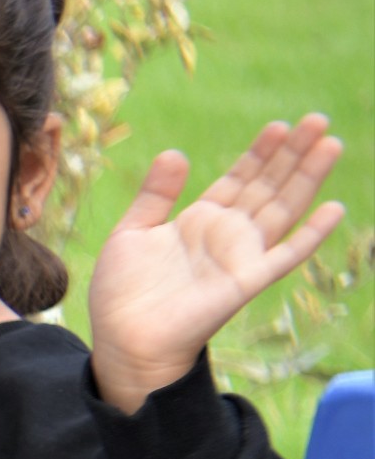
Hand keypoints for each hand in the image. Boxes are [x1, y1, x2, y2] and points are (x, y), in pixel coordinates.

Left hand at [87, 114, 345, 411]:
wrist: (124, 339)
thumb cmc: (123, 292)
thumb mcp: (132, 232)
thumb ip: (155, 195)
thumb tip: (175, 152)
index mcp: (199, 220)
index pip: (239, 178)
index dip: (259, 152)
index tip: (280, 125)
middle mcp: (226, 234)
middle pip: (268, 186)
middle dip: (291, 153)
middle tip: (317, 119)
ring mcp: (240, 256)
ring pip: (282, 208)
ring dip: (307, 177)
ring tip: (330, 144)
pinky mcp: (247, 281)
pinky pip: (286, 255)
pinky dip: (311, 234)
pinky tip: (334, 209)